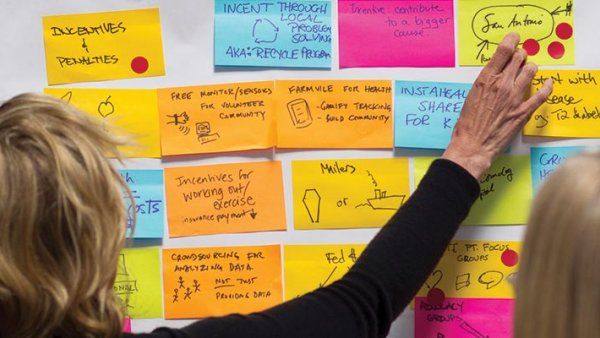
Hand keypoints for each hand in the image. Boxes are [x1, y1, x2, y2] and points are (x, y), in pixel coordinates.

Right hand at [442, 33, 552, 178]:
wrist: (472, 145)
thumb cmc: (467, 124)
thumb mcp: (471, 96)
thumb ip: (485, 83)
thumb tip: (496, 75)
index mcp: (486, 79)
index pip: (504, 50)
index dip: (512, 40)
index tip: (515, 38)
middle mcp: (502, 84)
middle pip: (520, 58)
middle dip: (520, 55)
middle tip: (519, 59)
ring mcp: (515, 97)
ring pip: (531, 71)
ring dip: (530, 68)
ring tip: (528, 71)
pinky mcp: (524, 111)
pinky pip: (542, 94)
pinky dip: (547, 86)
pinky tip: (548, 83)